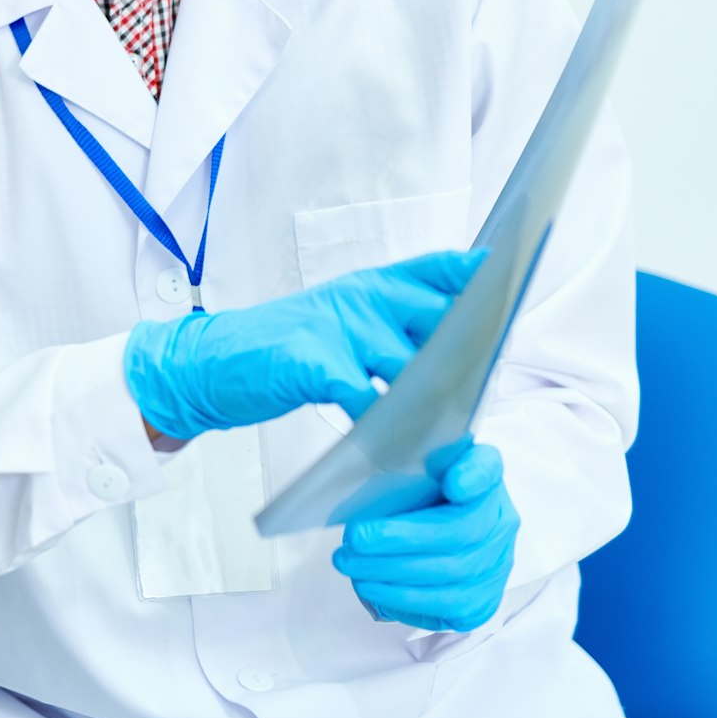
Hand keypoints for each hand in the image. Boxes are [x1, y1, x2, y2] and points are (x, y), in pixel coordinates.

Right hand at [123, 249, 483, 439]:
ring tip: (452, 429)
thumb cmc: (281, 349)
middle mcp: (358, 299)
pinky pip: (365, 400)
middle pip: (436, 320)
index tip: (506, 277)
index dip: (472, 273)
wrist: (210, 363)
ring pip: (409, 366)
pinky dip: (385, 429)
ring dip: (433, 401)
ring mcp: (336, 328)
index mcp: (367, 285)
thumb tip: (455, 354)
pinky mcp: (313, 363)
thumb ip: (388, 327)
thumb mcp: (337, 319)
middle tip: (489, 374)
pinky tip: (397, 447)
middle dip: (467, 349)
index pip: (433, 269)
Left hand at [332, 441, 518, 632]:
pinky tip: (373, 587)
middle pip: (457, 533)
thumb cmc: (423, 494)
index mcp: (485, 476)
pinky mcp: (483, 600)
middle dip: (398, 539)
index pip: (486, 469)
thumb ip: (401, 450)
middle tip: (355, 538)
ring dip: (392, 573)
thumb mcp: (416, 462)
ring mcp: (497, 564)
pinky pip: (447, 607)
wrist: (441, 528)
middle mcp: (500, 521)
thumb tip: (361, 439)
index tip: (452, 482)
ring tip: (352, 565)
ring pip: (450, 575)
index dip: (472, 477)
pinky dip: (403, 600)